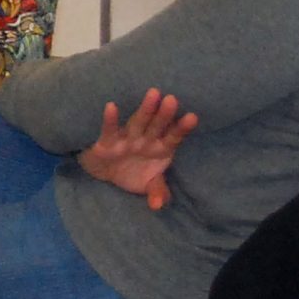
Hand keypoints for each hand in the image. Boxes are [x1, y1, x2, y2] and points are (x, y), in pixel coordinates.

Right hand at [76, 89, 196, 211]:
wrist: (106, 172)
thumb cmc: (132, 173)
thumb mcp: (147, 184)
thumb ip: (157, 191)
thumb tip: (158, 204)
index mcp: (159, 148)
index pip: (173, 137)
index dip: (181, 128)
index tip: (192, 118)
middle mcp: (145, 140)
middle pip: (157, 126)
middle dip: (164, 114)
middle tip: (173, 99)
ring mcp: (127, 139)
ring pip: (138, 123)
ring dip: (145, 110)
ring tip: (154, 94)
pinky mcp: (107, 141)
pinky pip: (109, 130)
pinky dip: (110, 120)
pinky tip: (112, 106)